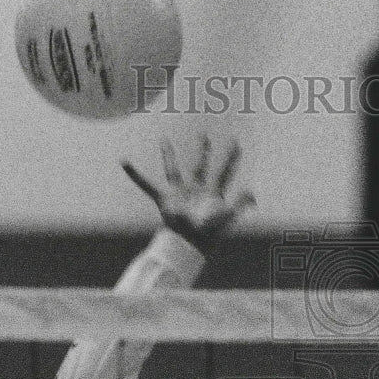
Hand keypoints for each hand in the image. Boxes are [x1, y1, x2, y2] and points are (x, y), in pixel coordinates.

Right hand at [122, 135, 255, 254]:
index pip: (224, 172)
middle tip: (204, 134)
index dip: (231, 159)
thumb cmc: (208, 233)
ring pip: (173, 169)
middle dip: (203, 150)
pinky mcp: (164, 199)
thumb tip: (253, 194)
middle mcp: (195, 189)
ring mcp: (179, 193)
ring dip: (168, 155)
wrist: (188, 244)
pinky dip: (135, 175)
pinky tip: (124, 163)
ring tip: (163, 140)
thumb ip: (240, 204)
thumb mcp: (227, 217)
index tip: (237, 143)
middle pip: (200, 164)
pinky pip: (147, 185)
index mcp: (212, 193)